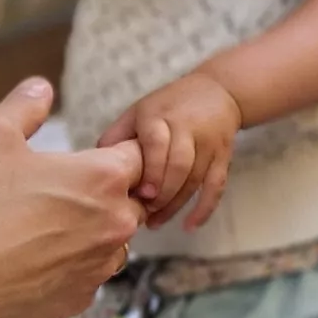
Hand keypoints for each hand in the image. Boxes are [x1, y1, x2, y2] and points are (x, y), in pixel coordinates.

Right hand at [0, 80, 146, 317]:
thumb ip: (25, 105)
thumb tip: (41, 88)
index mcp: (104, 177)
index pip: (137, 155)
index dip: (113, 153)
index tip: (85, 160)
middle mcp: (116, 222)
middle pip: (130, 199)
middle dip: (104, 194)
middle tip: (57, 193)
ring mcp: (100, 264)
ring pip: (112, 241)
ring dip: (91, 232)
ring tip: (44, 227)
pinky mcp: (82, 298)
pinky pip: (87, 275)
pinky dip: (69, 267)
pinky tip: (33, 260)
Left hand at [100, 73, 243, 228]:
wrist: (218, 91)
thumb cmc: (169, 106)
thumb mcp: (139, 111)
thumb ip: (117, 136)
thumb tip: (95, 167)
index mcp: (160, 116)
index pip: (157, 143)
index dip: (151, 170)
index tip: (142, 193)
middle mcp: (187, 128)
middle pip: (180, 165)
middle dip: (163, 192)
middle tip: (146, 212)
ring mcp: (208, 143)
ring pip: (196, 179)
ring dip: (176, 204)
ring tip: (156, 222)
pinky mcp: (223, 156)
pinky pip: (216, 185)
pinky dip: (204, 208)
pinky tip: (189, 226)